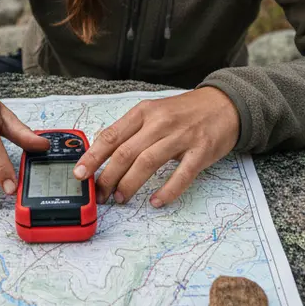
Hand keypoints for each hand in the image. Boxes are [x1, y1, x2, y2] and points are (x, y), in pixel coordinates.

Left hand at [72, 88, 240, 207]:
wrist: (225, 104)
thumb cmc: (185, 112)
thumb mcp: (154, 112)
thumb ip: (131, 130)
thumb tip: (102, 153)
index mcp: (144, 112)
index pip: (111, 135)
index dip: (93, 156)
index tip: (80, 173)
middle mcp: (160, 122)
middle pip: (126, 152)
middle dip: (108, 177)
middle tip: (100, 195)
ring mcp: (181, 136)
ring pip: (148, 162)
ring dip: (130, 184)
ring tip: (121, 199)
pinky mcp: (201, 150)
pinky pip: (182, 174)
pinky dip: (167, 190)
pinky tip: (156, 202)